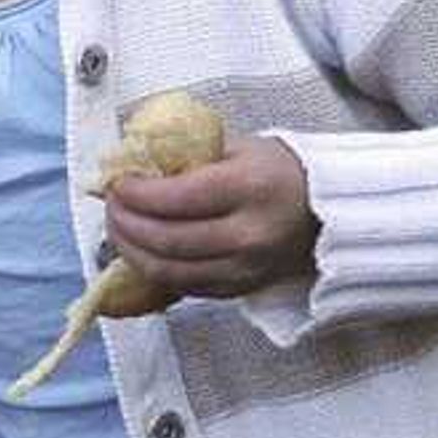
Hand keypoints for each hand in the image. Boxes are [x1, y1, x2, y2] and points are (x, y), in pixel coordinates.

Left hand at [102, 137, 317, 299]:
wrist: (327, 211)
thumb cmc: (278, 171)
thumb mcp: (236, 148)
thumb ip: (186, 157)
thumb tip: (129, 163)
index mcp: (249, 188)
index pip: (176, 198)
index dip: (136, 194)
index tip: (116, 184)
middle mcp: (248, 234)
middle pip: (166, 240)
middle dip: (125, 224)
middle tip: (110, 207)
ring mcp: (244, 268)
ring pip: (168, 271)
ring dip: (131, 252)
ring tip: (118, 230)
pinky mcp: (239, 290)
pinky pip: (184, 286)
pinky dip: (154, 271)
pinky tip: (141, 252)